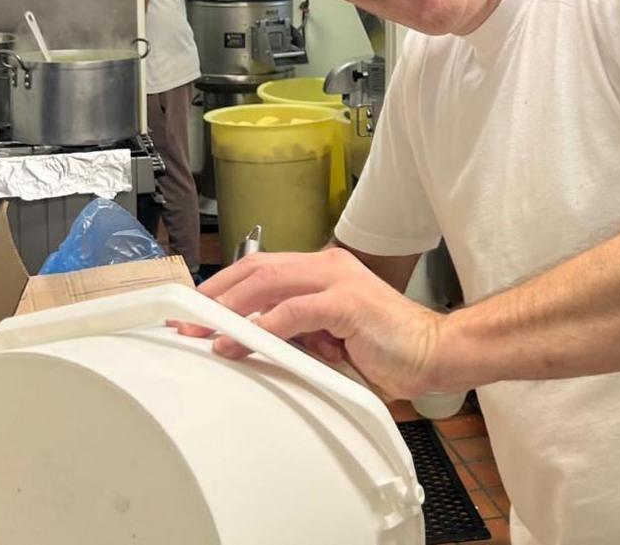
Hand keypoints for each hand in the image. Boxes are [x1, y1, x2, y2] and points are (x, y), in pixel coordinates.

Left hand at [170, 248, 444, 399]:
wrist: (435, 353)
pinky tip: (238, 343)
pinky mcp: (347, 303)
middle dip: (214, 295)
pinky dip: (259, 328)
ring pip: (268, 283)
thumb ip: (295, 331)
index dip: (222, 287)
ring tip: (202, 331)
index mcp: (323, 269)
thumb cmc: (387, 349)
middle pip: (256, 268)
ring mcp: (338, 280)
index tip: (193, 311)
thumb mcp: (328, 338)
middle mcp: (328, 266)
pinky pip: (292, 311)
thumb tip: (249, 340)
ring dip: (228, 309)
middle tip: (184, 320)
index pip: (260, 267)